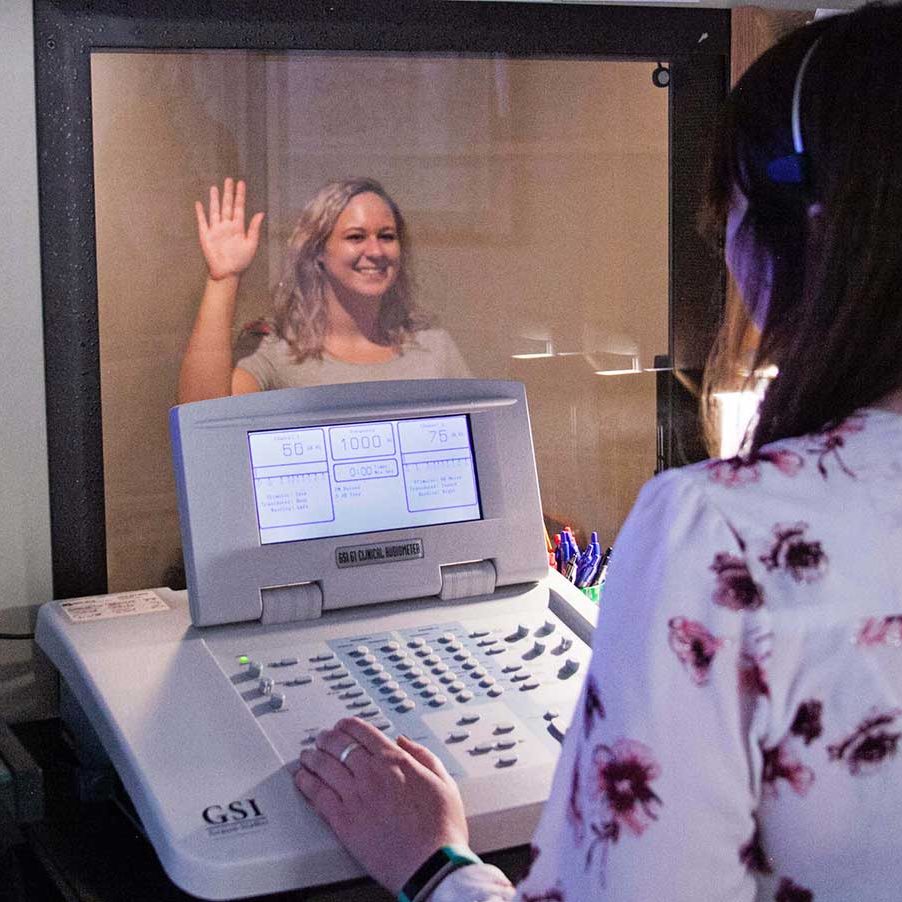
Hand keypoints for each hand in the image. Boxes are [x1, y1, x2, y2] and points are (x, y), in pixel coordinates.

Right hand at [195, 178, 263, 280]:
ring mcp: (215, 229)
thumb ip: (254, 228)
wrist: (227, 272)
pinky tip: (199, 203)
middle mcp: (226, 225)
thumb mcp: (251, 244)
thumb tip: (261, 213)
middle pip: (227, 205)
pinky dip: (200, 212)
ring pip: (215, 210)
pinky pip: (202, 221)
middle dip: (228, 193)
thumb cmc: (241, 261)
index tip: (241, 183)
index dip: (240, 196)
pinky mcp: (205, 235)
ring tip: (215, 187)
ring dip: (215, 199)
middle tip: (229, 180)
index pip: (239, 207)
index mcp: (238, 227)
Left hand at [296, 717, 468, 893]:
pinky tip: (301, 779)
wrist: (431, 865)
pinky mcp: (344, 822)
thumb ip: (424, 756)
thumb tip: (405, 741)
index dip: (349, 726)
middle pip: (341, 746)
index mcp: (396, 762)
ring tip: (306, 755)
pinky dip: (306, 784)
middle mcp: (372, 774)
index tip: (343, 725)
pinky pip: (318, 796)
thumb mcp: (444, 782)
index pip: (365, 733)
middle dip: (328, 738)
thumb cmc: (442, 829)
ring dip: (313, 757)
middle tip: (322, 737)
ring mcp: (356, 797)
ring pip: (325, 767)